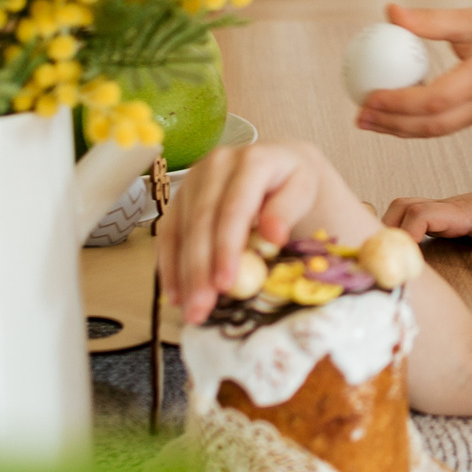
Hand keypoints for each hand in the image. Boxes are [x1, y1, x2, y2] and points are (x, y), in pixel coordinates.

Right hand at [156, 140, 378, 323]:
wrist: (279, 163)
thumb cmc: (293, 183)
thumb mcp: (303, 191)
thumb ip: (287, 210)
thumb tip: (272, 236)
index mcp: (253, 161)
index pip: (235, 208)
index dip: (226, 247)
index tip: (225, 283)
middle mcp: (217, 165)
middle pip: (203, 221)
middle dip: (200, 269)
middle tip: (201, 308)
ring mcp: (194, 180)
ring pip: (181, 230)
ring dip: (183, 274)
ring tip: (190, 310)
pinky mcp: (181, 197)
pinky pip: (168, 233)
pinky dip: (170, 265)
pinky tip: (176, 294)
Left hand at [354, 3, 471, 138]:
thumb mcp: (471, 18)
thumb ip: (429, 20)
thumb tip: (389, 11)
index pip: (433, 100)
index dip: (398, 102)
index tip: (368, 96)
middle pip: (429, 126)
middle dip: (390, 124)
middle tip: (358, 116)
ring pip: (434, 132)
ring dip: (398, 129)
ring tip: (367, 121)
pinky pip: (442, 126)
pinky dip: (414, 125)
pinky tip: (392, 114)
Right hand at [382, 181, 471, 270]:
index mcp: (458, 212)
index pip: (422, 214)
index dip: (407, 232)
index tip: (403, 255)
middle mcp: (441, 208)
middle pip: (402, 207)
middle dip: (387, 229)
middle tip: (386, 258)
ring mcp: (435, 210)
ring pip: (399, 209)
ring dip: (387, 228)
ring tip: (387, 255)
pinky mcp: (433, 217)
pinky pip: (405, 217)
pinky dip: (394, 229)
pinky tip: (395, 248)